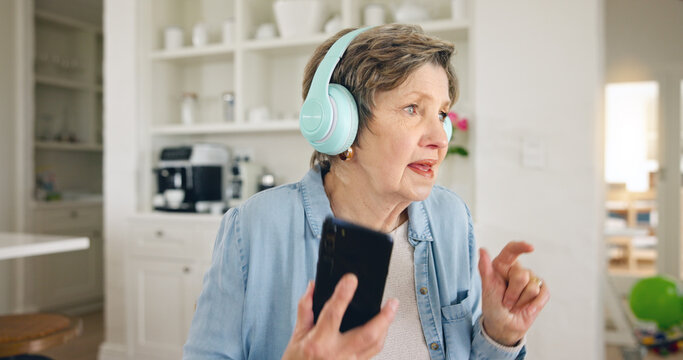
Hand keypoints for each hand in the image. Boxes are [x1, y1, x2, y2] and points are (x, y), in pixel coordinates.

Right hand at [282, 274, 398, 359]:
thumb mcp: (296, 335)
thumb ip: (305, 310)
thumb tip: (313, 288)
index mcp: (318, 342)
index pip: (333, 313)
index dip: (343, 294)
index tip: (350, 280)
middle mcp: (335, 354)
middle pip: (368, 335)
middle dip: (384, 317)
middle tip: (392, 303)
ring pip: (375, 346)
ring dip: (385, 328)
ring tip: (390, 313)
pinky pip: (371, 354)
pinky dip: (378, 340)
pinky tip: (381, 331)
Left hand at [478, 241, 549, 345]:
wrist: (503, 325)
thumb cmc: (493, 305)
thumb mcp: (487, 289)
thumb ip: (485, 269)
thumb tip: (482, 250)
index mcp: (502, 265)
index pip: (511, 250)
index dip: (521, 247)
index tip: (531, 248)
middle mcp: (517, 270)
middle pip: (522, 275)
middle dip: (512, 293)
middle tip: (505, 301)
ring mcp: (530, 280)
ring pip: (532, 287)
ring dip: (520, 301)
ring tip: (513, 305)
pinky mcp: (541, 291)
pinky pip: (544, 293)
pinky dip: (534, 305)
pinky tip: (526, 310)